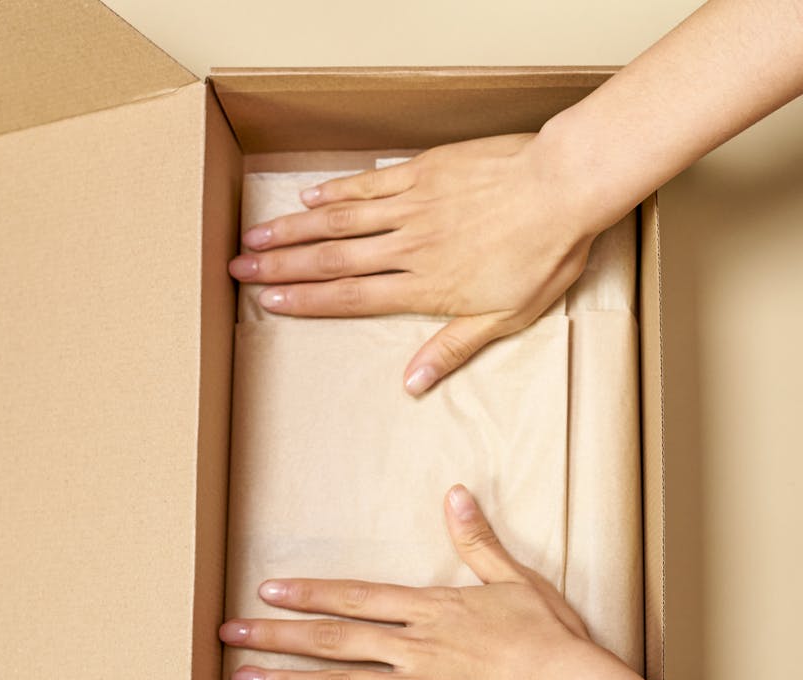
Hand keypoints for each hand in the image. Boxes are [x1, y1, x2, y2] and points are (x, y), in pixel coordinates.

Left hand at [218, 483, 597, 679]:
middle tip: (229, 634)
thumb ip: (478, 540)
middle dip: (277, 635)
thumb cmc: (548, 636)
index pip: (356, 597)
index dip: (309, 594)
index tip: (268, 591)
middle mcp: (413, 648)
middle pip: (332, 639)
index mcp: (431, 609)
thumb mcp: (515, 578)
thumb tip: (455, 493)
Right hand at [227, 134, 603, 394]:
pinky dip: (336, 191)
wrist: (564, 188)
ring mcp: (413, 206)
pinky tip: (308, 196)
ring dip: (294, 229)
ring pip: (341, 221)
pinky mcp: (423, 172)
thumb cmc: (544, 256)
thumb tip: (412, 385)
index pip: (352, 297)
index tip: (269, 301)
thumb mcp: (507, 318)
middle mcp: (409, 247)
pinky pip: (369, 184)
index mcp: (427, 287)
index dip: (306, 300)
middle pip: (332, 259)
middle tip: (238, 267)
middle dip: (281, 265)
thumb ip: (453, 347)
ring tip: (255, 234)